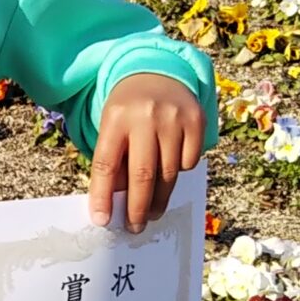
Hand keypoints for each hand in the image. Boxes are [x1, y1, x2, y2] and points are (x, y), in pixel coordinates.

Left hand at [87, 74, 204, 233]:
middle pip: (142, 174)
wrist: (157, 73)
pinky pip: (188, 162)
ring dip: (159, 198)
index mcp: (116, 117)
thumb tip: (116, 205)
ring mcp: (174, 118)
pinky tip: (169, 168)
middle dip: (137, 208)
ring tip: (151, 212)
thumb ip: (113, 161)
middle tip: (135, 227)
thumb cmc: (128, 110)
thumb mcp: (112, 127)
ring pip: (168, 173)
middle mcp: (146, 116)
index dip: (103, 195)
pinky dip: (178, 171)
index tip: (102, 221)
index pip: (107, 163)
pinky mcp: (196, 120)